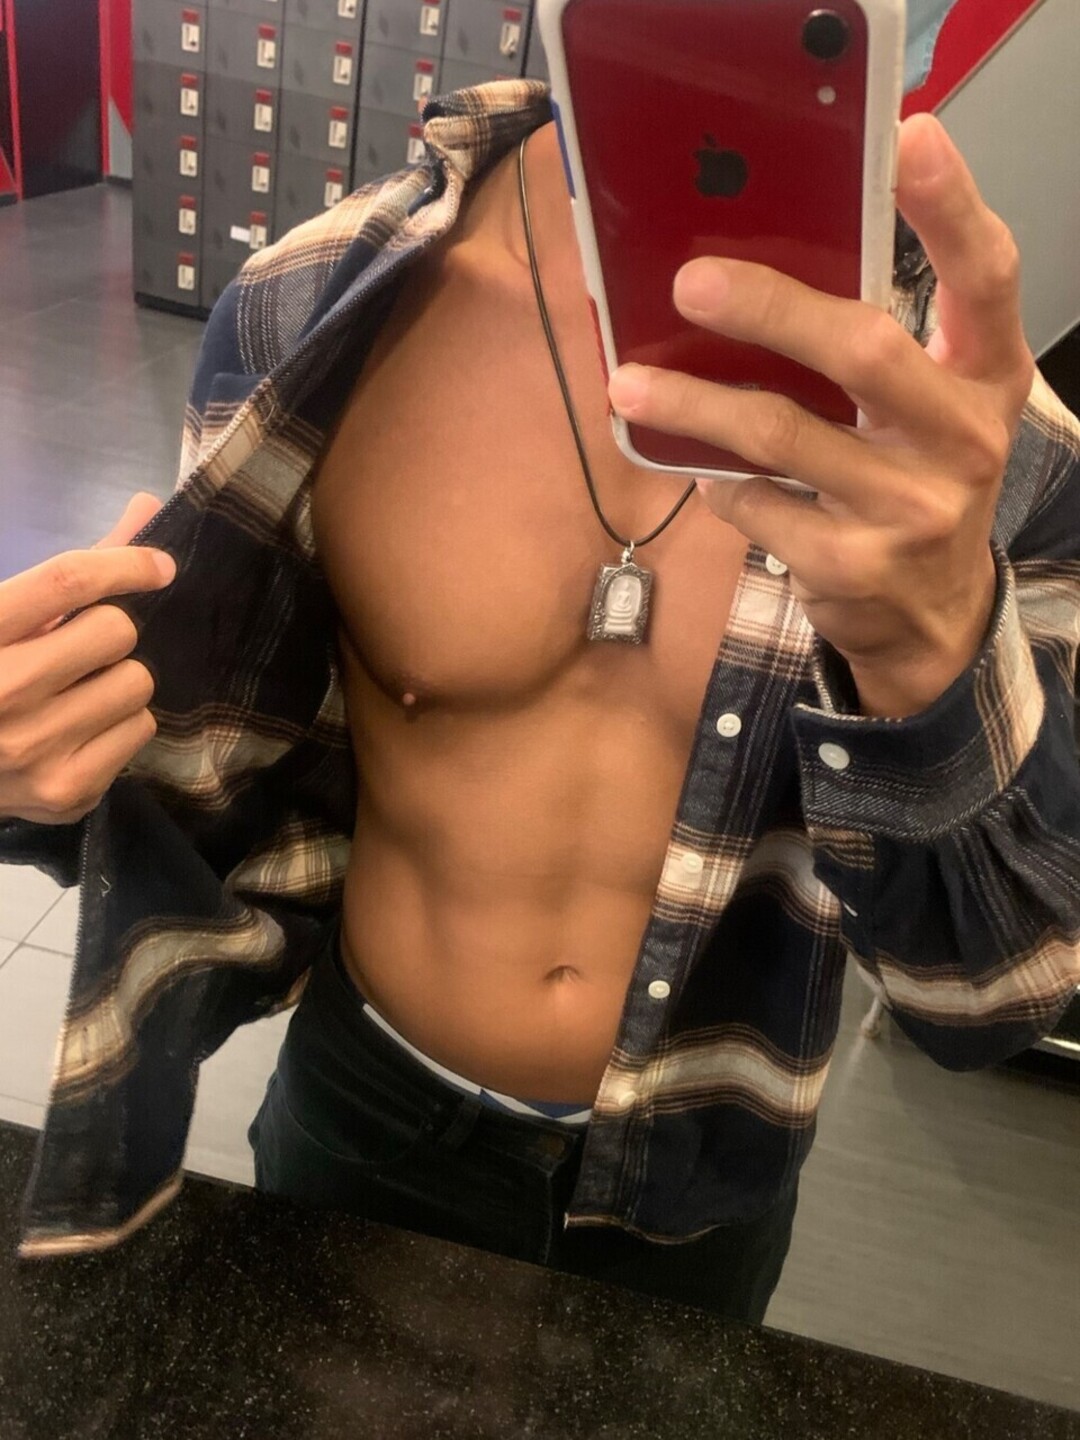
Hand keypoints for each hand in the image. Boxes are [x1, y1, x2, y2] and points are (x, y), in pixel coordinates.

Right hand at [0, 494, 174, 824]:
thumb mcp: (2, 619)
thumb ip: (70, 574)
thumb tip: (146, 511)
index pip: (65, 581)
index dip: (124, 563)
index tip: (158, 566)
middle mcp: (4, 692)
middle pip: (118, 632)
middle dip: (108, 634)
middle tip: (79, 651)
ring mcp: (36, 749)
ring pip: (138, 684)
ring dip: (117, 682)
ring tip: (75, 694)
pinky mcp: (68, 790)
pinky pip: (139, 731)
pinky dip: (118, 726)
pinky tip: (77, 731)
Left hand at [607, 113, 1034, 717]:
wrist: (932, 617)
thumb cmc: (915, 483)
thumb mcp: (925, 412)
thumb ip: (876, 350)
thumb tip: (751, 276)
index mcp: (985, 377)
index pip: (985, 276)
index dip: (950, 206)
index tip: (909, 138)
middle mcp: (960, 438)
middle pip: (863, 348)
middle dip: (769, 308)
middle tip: (689, 282)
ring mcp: (909, 509)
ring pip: (783, 435)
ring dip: (695, 406)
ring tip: (631, 386)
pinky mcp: (852, 565)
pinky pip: (755, 505)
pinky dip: (715, 482)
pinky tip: (698, 468)